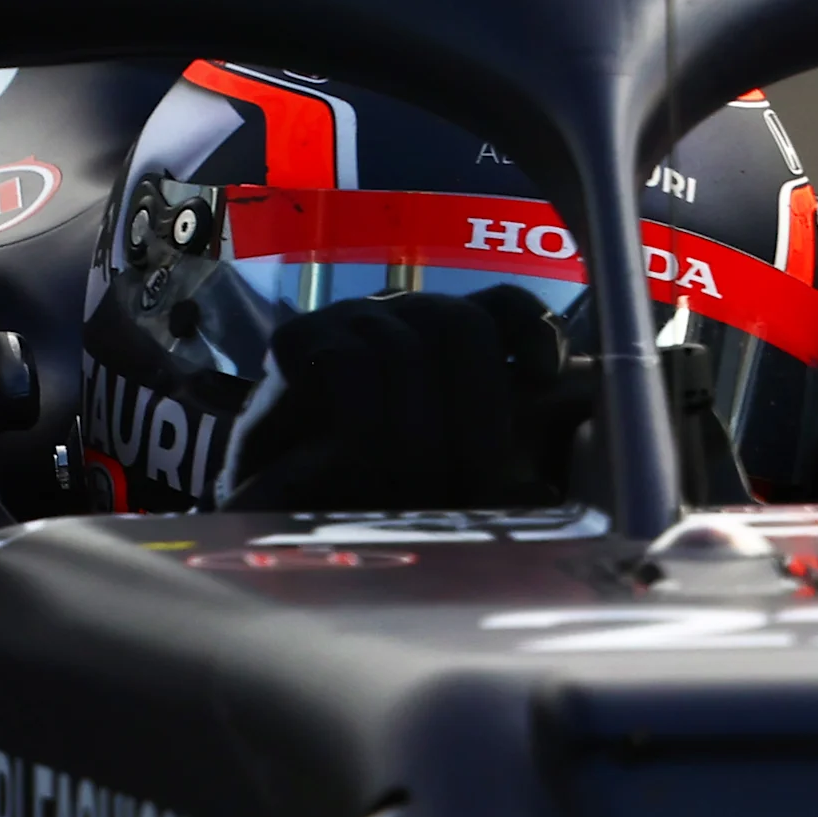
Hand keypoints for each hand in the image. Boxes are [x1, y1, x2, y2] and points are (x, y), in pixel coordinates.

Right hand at [220, 285, 585, 510]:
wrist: (269, 512)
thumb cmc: (367, 497)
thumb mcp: (445, 476)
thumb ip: (495, 464)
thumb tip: (549, 476)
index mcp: (443, 339)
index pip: (500, 304)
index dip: (531, 328)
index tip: (545, 377)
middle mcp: (399, 316)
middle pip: (459, 323)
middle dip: (477, 407)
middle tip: (474, 481)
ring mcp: (347, 321)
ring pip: (407, 349)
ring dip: (418, 435)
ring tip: (414, 492)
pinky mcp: (296, 340)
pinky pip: (349, 366)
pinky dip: (367, 424)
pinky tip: (366, 465)